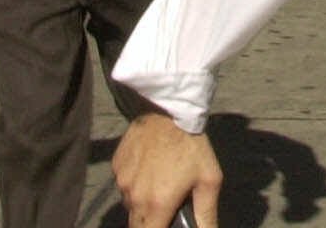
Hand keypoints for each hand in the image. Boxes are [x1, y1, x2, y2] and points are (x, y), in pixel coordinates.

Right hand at [113, 112, 220, 227]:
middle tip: (165, 205)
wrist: (170, 109)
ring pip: (128, 203)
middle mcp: (134, 196)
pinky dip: (133, 182)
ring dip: (140, 202)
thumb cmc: (192, 145)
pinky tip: (147, 168)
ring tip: (157, 184)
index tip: (167, 222)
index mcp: (157, 205)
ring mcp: (122, 180)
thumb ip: (207, 215)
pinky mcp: (117, 165)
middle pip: (136, 224)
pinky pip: (123, 183)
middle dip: (149, 221)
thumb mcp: (209, 180)